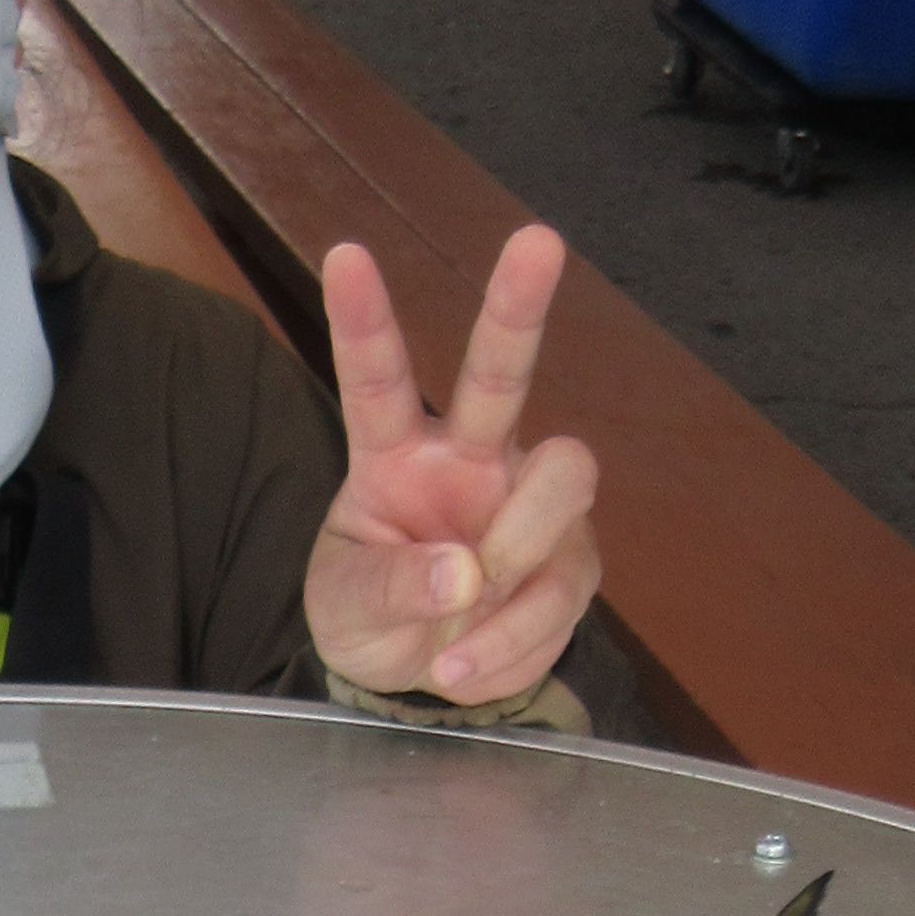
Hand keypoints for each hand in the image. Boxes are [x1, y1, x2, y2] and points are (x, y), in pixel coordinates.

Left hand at [303, 226, 601, 708]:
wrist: (416, 676)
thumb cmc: (371, 613)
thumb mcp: (347, 607)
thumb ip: (392, 586)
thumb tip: (467, 576)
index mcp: (395, 456)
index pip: (378, 381)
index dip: (363, 321)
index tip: (346, 254)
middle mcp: (470, 460)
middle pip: (502, 373)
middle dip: (519, 307)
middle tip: (539, 239)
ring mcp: (527, 505)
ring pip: (563, 479)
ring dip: (518, 553)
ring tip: (461, 621)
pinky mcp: (568, 562)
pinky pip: (560, 592)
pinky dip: (512, 641)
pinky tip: (468, 662)